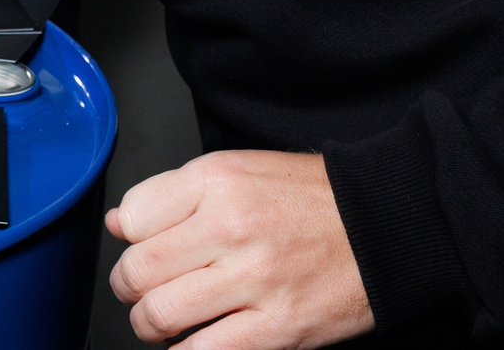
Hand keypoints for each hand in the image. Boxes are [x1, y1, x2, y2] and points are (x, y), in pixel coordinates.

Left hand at [105, 151, 372, 347]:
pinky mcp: (277, 327)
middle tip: (143, 291)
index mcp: (216, 181)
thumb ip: (174, 195)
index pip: (132, 217)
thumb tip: (119, 223)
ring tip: (163, 321)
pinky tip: (194, 342)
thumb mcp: (238, 171)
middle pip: (138, 272)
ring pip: (160, 316)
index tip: (143, 248)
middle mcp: (229, 226)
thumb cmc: (312, 198)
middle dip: (129, 289)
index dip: (130, 239)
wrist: (384, 222)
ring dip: (150, 326)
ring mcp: (254, 279)